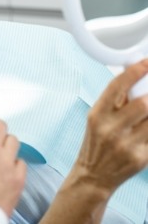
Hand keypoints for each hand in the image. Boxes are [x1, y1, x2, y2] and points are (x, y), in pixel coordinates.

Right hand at [73, 60, 147, 195]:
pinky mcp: (141, 158)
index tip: (146, 62)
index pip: (117, 86)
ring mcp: (126, 144)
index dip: (134, 72)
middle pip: (143, 103)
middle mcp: (110, 128)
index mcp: (97, 114)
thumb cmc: (96, 142)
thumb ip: (115, 99)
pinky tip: (147, 125)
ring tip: (147, 109)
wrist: (94, 175)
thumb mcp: (97, 118)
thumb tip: (132, 76)